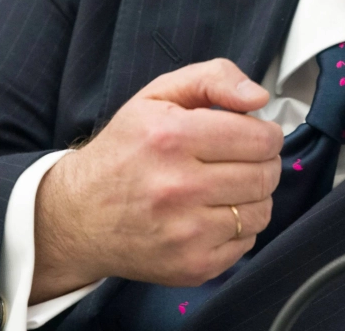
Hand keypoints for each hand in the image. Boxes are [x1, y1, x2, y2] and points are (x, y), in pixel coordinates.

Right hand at [31, 58, 282, 301]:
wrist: (79, 215)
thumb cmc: (124, 150)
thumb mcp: (158, 95)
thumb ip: (213, 78)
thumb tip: (259, 97)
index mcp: (171, 137)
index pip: (260, 138)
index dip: (265, 133)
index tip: (253, 134)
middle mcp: (178, 187)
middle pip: (265, 175)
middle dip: (262, 163)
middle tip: (240, 159)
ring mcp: (185, 233)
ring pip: (262, 210)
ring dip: (253, 196)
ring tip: (226, 186)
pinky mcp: (191, 266)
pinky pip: (247, 243)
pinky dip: (238, 227)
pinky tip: (212, 214)